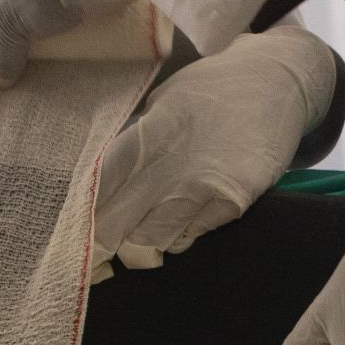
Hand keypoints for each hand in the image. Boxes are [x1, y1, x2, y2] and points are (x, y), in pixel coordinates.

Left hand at [92, 26, 337, 278]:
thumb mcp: (162, 103)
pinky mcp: (234, 201)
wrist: (276, 81)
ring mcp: (204, 185)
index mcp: (146, 133)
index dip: (79, 218)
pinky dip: (178, 236)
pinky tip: (180, 221)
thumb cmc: (210, 91)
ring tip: (137, 243)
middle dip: (99, 249)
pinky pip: (191, 236)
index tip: (69, 238)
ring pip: (151, 242)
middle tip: (91, 263)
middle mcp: (171, 163)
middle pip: (116, 223)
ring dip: (139, 248)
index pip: (97, 186)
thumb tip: (100, 186)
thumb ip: (134, 142)